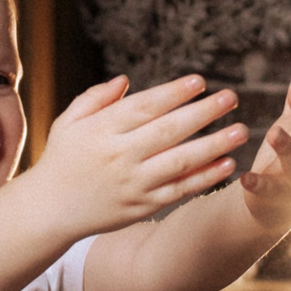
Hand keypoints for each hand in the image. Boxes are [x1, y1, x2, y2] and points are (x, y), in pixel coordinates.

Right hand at [33, 73, 249, 230]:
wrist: (49, 210)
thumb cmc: (62, 158)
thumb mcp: (69, 121)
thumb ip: (96, 98)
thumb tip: (126, 81)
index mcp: (102, 130)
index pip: (145, 107)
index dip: (174, 93)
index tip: (200, 81)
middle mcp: (120, 156)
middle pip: (169, 131)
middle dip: (203, 112)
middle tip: (232, 97)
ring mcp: (133, 184)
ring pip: (181, 162)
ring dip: (214, 145)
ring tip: (241, 130)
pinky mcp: (142, 207)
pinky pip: (179, 191)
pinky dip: (204, 178)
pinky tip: (228, 164)